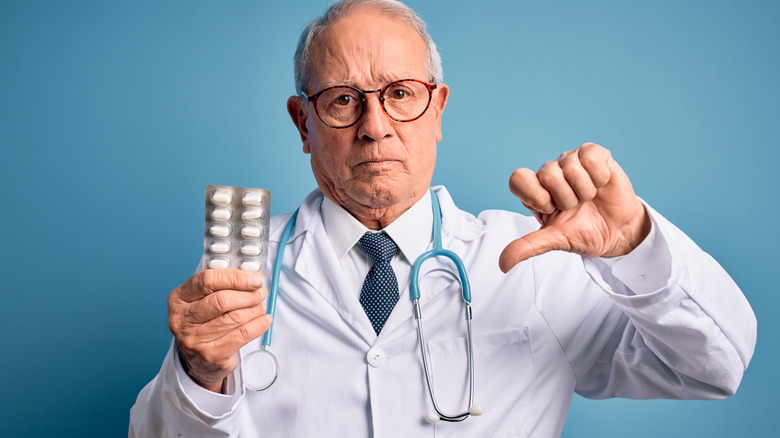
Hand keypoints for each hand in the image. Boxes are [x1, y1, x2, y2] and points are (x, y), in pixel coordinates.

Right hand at [167, 269, 272, 391]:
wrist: (196, 360)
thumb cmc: (203, 322)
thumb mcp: (202, 299)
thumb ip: (222, 284)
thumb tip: (252, 276)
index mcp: (178, 298)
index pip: (207, 280)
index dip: (235, 278)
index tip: (255, 279)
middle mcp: (182, 319)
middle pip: (222, 300)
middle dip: (248, 295)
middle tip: (261, 293)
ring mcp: (195, 339)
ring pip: (235, 317)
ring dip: (255, 309)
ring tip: (261, 306)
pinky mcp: (211, 355)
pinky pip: (243, 334)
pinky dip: (259, 324)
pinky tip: (264, 320)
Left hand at [499, 143, 650, 272]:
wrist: (618, 231)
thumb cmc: (584, 232)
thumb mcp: (554, 240)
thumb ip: (527, 247)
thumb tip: (503, 264)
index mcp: (534, 190)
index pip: (518, 178)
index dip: (537, 196)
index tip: (551, 209)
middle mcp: (549, 172)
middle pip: (547, 175)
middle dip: (567, 199)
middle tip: (576, 207)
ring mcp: (570, 160)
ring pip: (570, 167)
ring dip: (585, 190)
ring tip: (589, 198)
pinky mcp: (592, 154)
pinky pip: (590, 156)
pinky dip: (600, 176)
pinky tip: (601, 184)